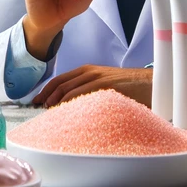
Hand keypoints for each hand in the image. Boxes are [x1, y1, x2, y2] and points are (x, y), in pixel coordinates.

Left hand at [34, 65, 153, 107]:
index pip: (59, 80)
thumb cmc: (128, 88)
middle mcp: (88, 72)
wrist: (150, 83)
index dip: (45, 91)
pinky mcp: (104, 86)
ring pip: (68, 89)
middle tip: (36, 110)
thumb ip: (89, 92)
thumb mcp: (104, 86)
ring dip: (54, 102)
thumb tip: (73, 108)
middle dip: (45, 97)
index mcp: (87, 71)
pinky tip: (64, 113)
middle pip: (59, 84)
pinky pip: (82, 94)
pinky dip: (70, 103)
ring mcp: (96, 78)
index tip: (36, 102)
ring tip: (46, 114)